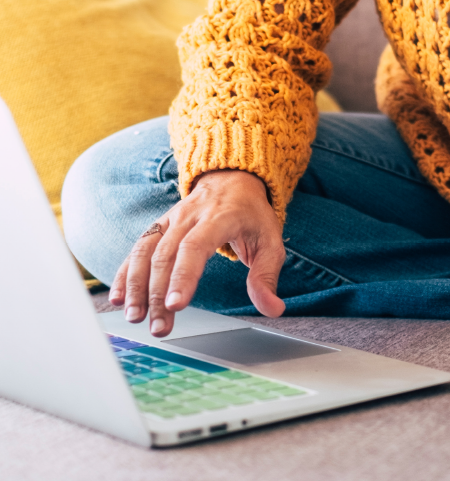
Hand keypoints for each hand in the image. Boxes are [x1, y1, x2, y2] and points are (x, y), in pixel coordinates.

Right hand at [108, 169, 285, 336]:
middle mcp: (190, 216)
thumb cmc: (252, 215)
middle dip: (159, 293)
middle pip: (167, 255)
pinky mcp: (159, 225)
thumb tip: (272, 308)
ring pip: (146, 250)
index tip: (176, 305)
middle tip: (159, 327)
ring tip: (135, 317)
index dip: (184, 275)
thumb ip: (267, 276)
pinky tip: (119, 298)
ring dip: (137, 285)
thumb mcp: (270, 241)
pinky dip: (125, 272)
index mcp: (219, 217)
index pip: (196, 246)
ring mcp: (171, 219)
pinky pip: (138, 247)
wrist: (233, 178)